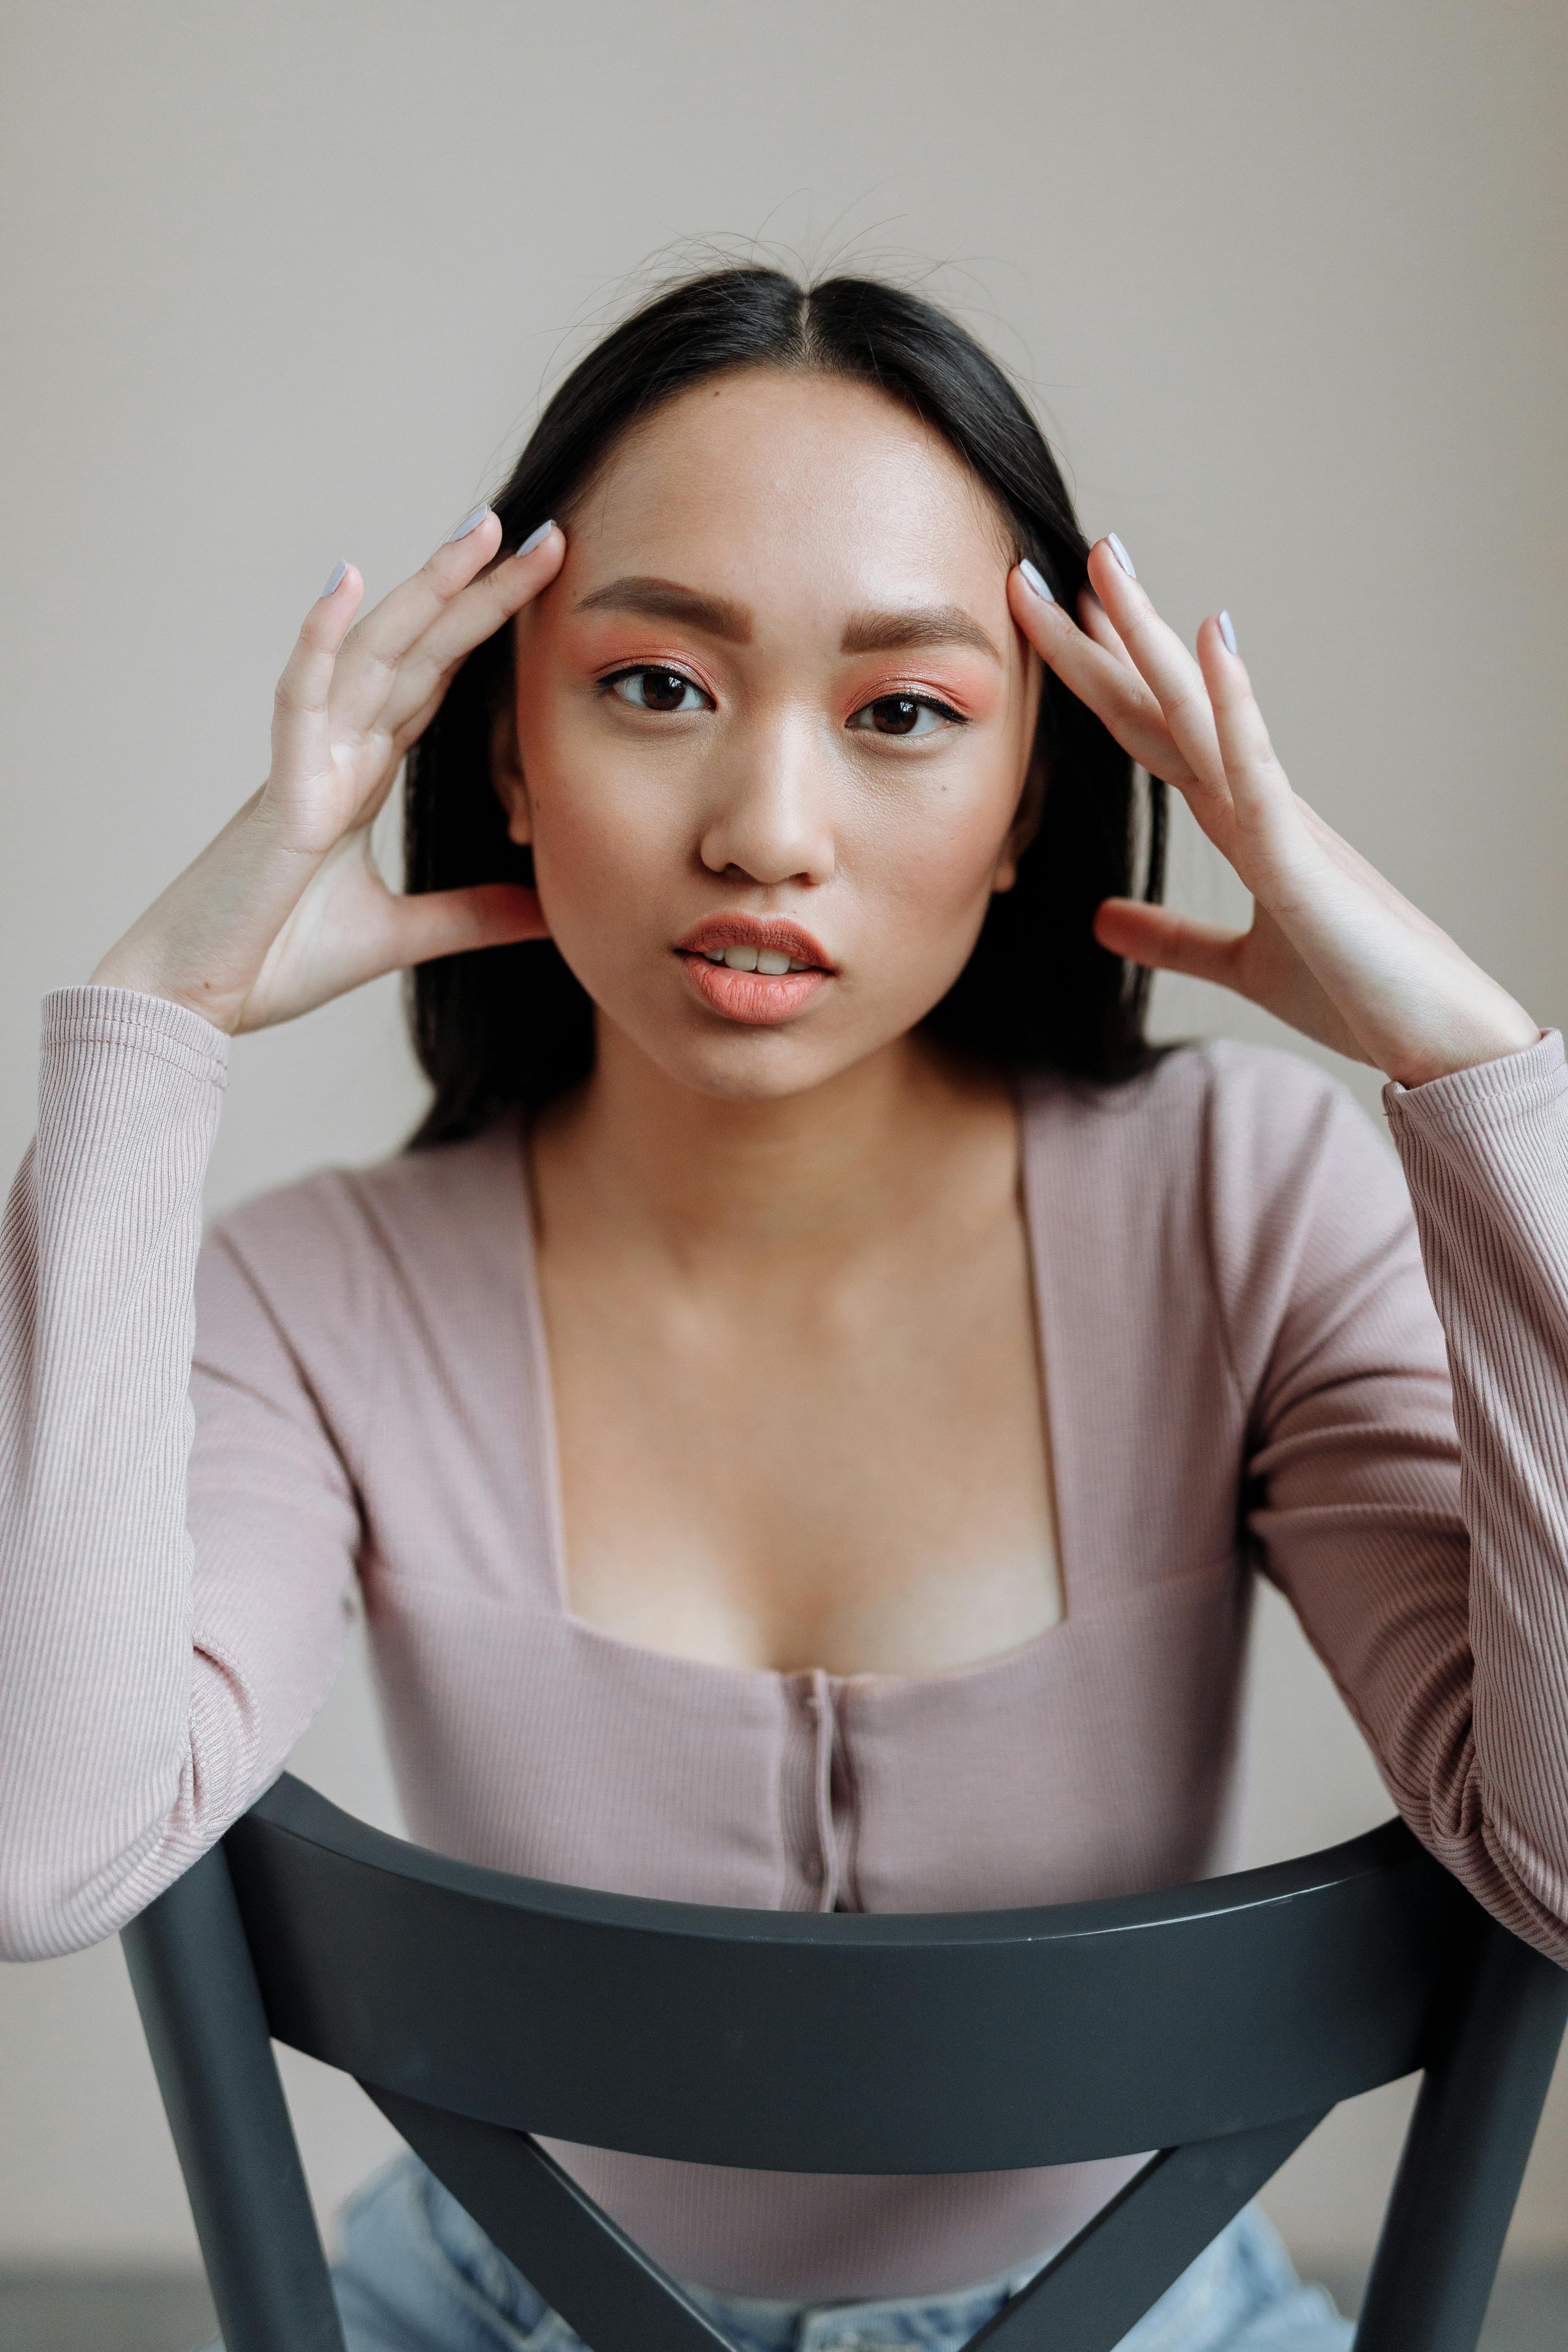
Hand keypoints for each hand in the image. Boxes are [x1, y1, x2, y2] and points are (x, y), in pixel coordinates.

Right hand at [90, 512, 563, 1034]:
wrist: (198, 1001)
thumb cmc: (276, 960)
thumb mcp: (402, 936)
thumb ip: (474, 917)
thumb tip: (549, 912)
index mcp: (361, 778)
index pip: (438, 685)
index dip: (486, 632)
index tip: (542, 582)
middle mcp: (338, 753)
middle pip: (421, 653)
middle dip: (477, 591)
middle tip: (542, 532)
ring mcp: (307, 763)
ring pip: (375, 655)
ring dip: (425, 590)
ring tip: (480, 531)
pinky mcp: (280, 791)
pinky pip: (300, 698)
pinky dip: (320, 638)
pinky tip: (347, 580)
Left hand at [1008, 542, 1538, 1088]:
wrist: (1430, 1037)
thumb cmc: (1353, 992)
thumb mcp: (1239, 965)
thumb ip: (1170, 939)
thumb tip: (1101, 920)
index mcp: (1238, 821)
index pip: (1151, 732)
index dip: (1104, 675)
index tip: (1061, 618)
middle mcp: (1253, 801)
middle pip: (1157, 706)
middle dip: (1100, 637)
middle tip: (1043, 567)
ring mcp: (1278, 821)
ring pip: (1197, 713)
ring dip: (1150, 637)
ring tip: (1106, 567)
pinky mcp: (1300, 859)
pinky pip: (1256, 768)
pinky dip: (1231, 706)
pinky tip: (1209, 642)